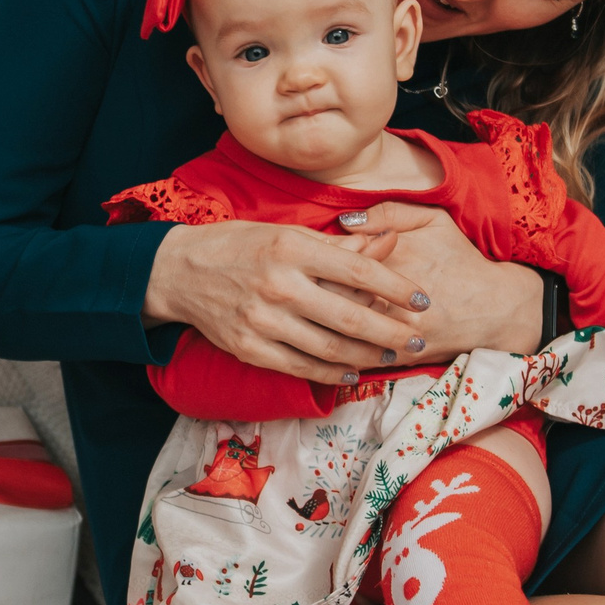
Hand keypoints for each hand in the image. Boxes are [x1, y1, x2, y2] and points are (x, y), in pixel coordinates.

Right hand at [143, 221, 430, 384]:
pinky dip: (331, 371)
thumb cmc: (241, 245)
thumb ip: (339, 245)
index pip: (359, 270)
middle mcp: (280, 285)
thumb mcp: (288, 233)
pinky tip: (351, 371)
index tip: (424, 300)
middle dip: (392, 331)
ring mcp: (263, 320)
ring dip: (367, 355)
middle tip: (419, 339)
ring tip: (390, 355)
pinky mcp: (249, 348)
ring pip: (329, 347)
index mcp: (293, 248)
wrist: (180, 272)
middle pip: (351, 316)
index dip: (397, 287)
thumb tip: (389, 243)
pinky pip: (301, 366)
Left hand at [328, 202, 544, 358]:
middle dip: (313, 292)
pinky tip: (324, 340)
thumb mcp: (432, 221)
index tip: (310, 257)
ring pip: (343, 330)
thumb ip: (389, 212)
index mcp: (396, 259)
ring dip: (320, 323)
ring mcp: (398, 331)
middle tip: (301, 287)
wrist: (497, 307)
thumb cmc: (460, 258)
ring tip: (308, 312)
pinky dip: (339, 349)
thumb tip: (344, 221)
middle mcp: (393, 298)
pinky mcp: (402, 357)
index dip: (318, 259)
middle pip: (333, 297)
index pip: (339, 260)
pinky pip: (360, 356)